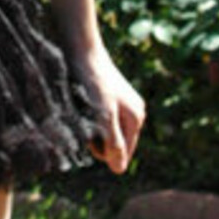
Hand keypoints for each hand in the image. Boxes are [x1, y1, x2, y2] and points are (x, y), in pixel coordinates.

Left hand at [72, 43, 144, 175]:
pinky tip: (81, 102)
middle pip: (113, 144)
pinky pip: (100, 119)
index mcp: (137, 118)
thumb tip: (119, 170)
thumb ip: (112, 142)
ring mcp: (122, 104)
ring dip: (90, 127)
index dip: (101, 151)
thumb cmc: (92, 81)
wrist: (82, 48)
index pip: (120, 156)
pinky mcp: (110, 97)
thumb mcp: (103, 115)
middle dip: (96, 139)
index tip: (90, 132)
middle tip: (84, 118)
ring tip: (81, 108)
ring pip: (104, 131)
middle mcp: (134, 112)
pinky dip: (88, 116)